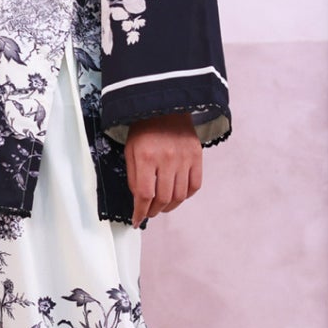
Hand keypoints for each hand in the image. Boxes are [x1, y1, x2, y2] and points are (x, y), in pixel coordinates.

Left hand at [123, 111, 202, 225]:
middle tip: (149, 213)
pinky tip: (177, 195)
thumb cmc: (144, 128)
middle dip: (154, 211)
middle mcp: (167, 159)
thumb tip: (139, 201)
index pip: (144, 195)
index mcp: (146, 157)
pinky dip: (186, 196)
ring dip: (169, 207)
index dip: (140, 212)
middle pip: (162, 198)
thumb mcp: (130, 150)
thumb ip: (133, 177)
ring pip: (179, 196)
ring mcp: (184, 158)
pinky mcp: (197, 156)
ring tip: (162, 207)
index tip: (137, 220)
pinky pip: (195, 186)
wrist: (165, 106)